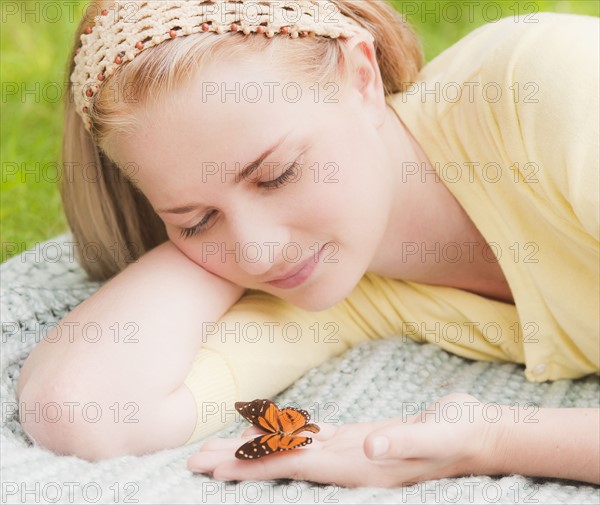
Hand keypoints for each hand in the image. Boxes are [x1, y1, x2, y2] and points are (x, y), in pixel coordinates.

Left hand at [187, 393, 499, 486]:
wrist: (478, 434)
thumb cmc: (459, 432)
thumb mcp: (437, 434)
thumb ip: (403, 442)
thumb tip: (370, 446)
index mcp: (356, 464)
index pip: (292, 464)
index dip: (251, 465)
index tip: (214, 467)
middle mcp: (347, 463)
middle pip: (281, 462)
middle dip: (238, 463)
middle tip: (196, 462)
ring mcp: (351, 454)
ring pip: (293, 451)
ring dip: (256, 450)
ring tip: (223, 450)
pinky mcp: (358, 441)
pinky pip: (313, 440)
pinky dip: (287, 437)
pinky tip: (273, 434)